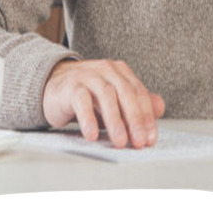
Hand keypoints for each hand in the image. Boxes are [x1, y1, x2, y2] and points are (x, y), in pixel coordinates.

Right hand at [42, 58, 165, 148]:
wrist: (53, 86)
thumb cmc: (88, 96)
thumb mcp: (114, 100)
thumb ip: (136, 103)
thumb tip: (160, 107)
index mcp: (120, 72)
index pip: (139, 93)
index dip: (147, 117)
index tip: (150, 138)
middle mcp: (106, 70)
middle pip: (125, 92)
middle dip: (135, 119)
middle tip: (139, 141)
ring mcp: (87, 75)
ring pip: (106, 95)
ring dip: (115, 120)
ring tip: (120, 141)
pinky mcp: (70, 86)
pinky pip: (81, 100)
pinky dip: (88, 118)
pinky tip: (93, 135)